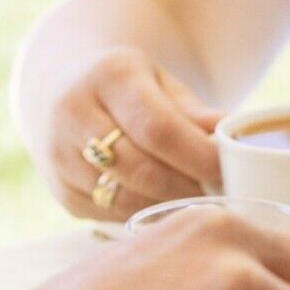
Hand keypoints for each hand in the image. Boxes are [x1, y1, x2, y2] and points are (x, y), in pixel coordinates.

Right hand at [34, 45, 221, 221]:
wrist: (65, 90)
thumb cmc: (129, 88)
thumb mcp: (162, 83)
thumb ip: (194, 113)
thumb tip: (231, 138)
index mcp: (109, 75)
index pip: (158, 128)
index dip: (196, 156)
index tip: (225, 170)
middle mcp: (73, 112)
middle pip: (140, 168)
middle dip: (185, 186)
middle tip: (214, 192)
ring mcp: (58, 153)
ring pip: (124, 197)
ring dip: (166, 204)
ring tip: (190, 197)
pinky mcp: (59, 189)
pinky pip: (109, 213)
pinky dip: (140, 213)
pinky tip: (157, 201)